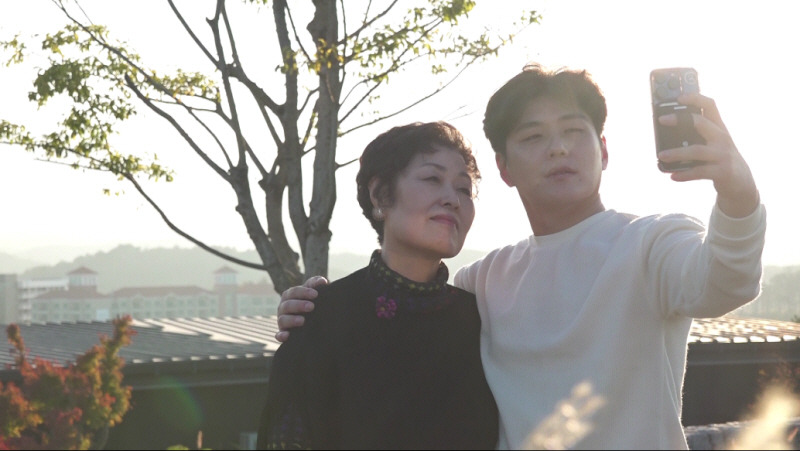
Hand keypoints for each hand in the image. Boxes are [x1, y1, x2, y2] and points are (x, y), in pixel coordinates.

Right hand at [274, 276, 327, 341]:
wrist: (310, 320)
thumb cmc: (310, 301)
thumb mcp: (312, 292)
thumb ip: (315, 284)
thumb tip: (322, 281)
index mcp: (289, 296)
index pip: (294, 292)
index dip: (304, 292)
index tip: (316, 294)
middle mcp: (283, 307)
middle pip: (288, 305)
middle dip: (299, 305)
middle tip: (312, 307)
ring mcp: (282, 320)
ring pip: (282, 319)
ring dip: (292, 320)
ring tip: (302, 321)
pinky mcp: (282, 333)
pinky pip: (278, 335)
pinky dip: (281, 335)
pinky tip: (287, 336)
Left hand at [657, 93, 758, 217]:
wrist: (741, 182)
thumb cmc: (720, 160)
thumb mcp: (713, 144)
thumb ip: (695, 137)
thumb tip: (665, 138)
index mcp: (719, 128)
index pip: (710, 106)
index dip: (695, 98)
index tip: (679, 97)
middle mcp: (722, 138)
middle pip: (701, 123)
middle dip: (680, 119)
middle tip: (662, 119)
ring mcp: (723, 154)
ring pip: (697, 150)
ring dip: (677, 153)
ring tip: (661, 155)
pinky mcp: (723, 172)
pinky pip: (700, 172)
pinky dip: (685, 174)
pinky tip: (673, 176)